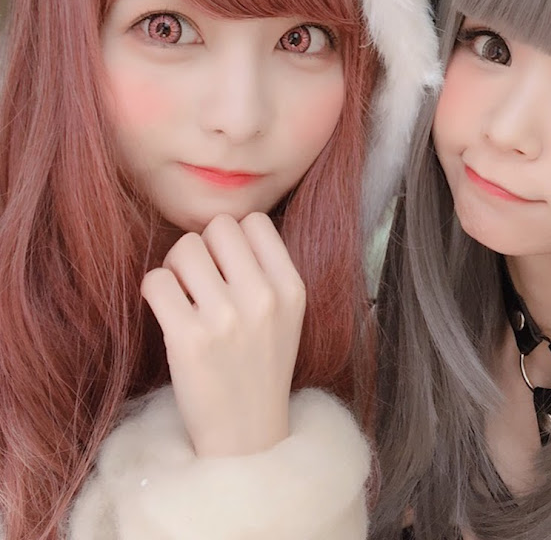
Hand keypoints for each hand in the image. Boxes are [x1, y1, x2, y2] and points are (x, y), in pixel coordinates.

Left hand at [141, 213, 305, 456]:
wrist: (247, 433)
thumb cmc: (262, 365)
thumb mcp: (287, 313)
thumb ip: (266, 269)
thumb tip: (221, 228)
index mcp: (291, 288)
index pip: (255, 221)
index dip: (234, 237)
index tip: (227, 264)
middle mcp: (263, 298)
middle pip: (218, 227)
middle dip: (203, 245)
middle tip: (199, 277)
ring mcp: (226, 318)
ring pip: (184, 248)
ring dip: (175, 266)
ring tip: (182, 293)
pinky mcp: (188, 340)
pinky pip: (157, 280)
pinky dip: (154, 289)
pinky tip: (166, 309)